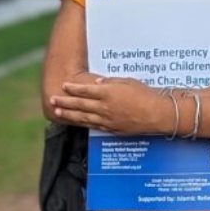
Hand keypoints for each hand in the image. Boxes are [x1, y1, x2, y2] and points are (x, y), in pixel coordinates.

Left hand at [51, 78, 168, 134]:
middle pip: (80, 104)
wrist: (157, 114)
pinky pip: (93, 126)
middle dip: (65, 101)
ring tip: (58, 111)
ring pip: (83, 117)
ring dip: (69, 114)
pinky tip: (76, 121)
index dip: (73, 88)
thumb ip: (111, 82)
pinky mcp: (111, 129)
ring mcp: (107, 120)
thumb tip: (98, 82)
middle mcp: (105, 107)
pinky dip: (82, 123)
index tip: (64, 85)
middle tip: (52, 99)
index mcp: (109, 93)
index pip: (86, 90)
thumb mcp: (128, 82)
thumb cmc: (145, 95)